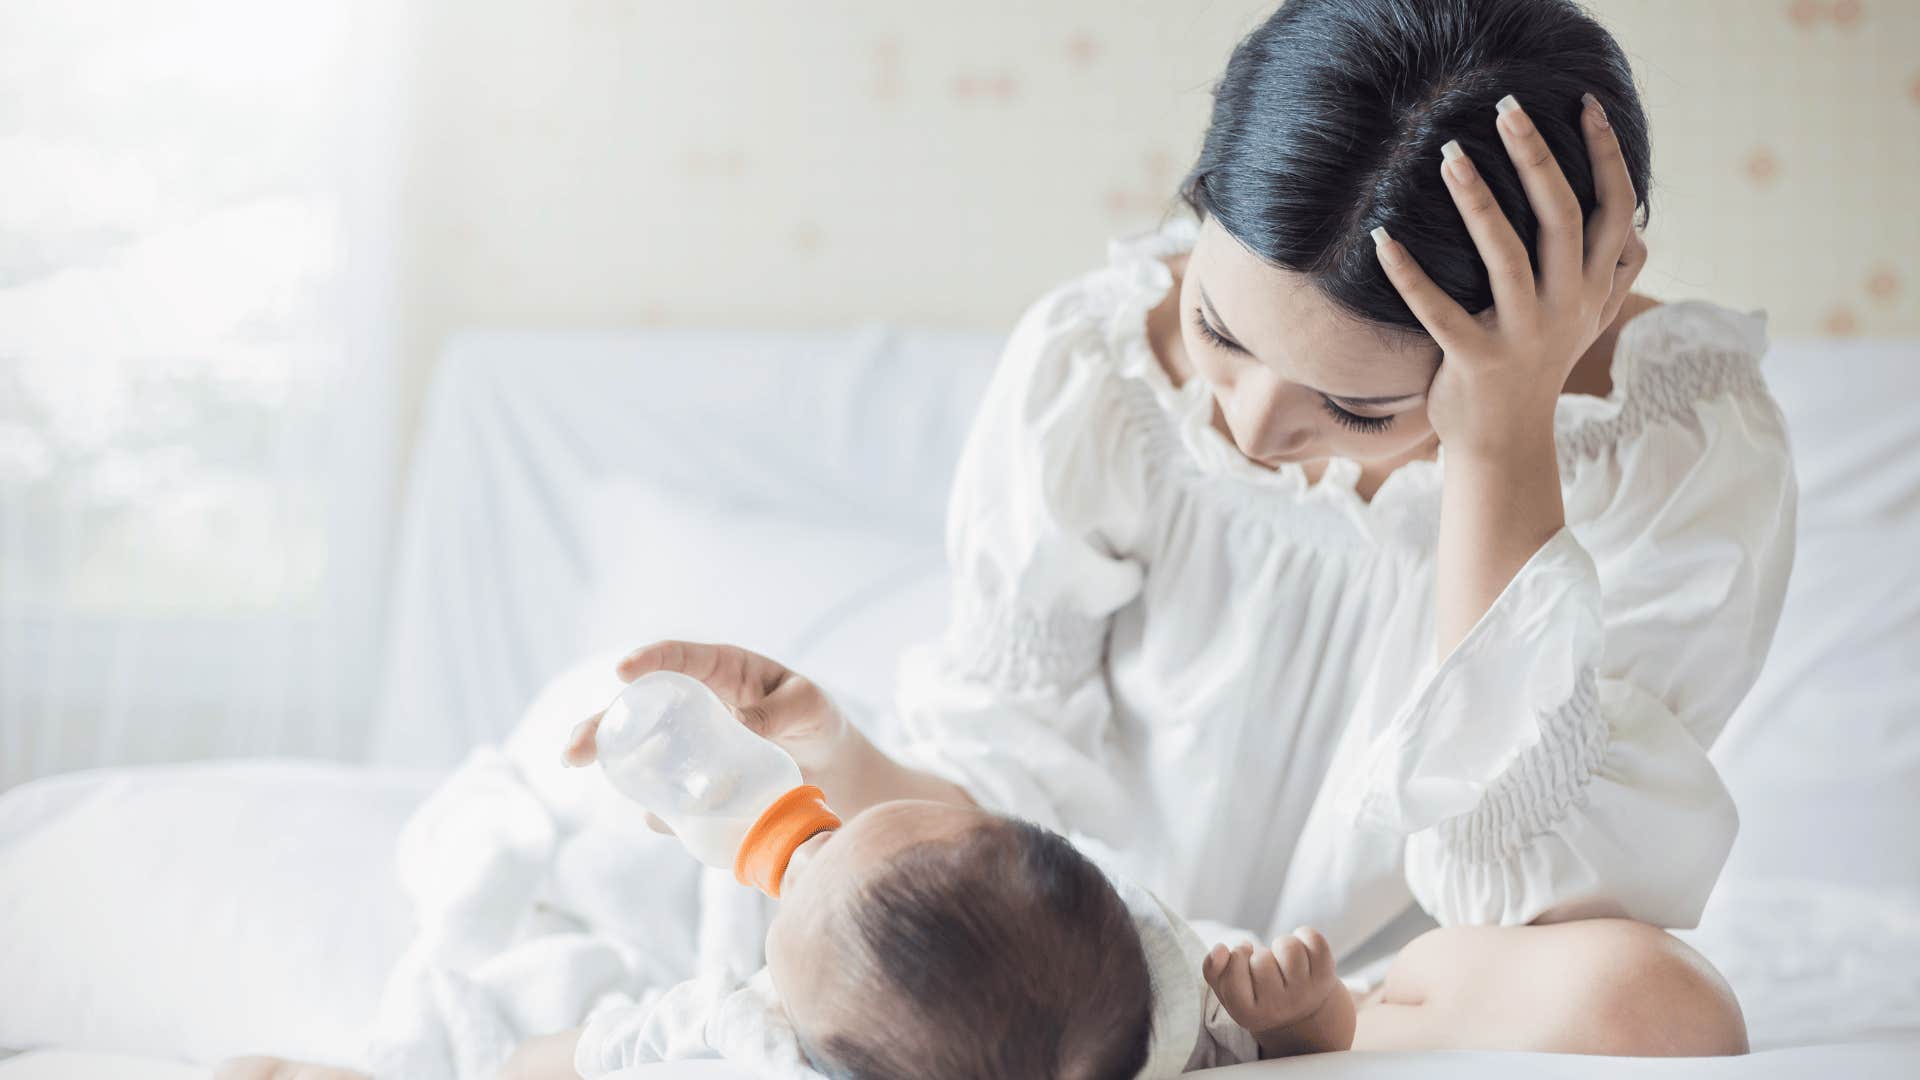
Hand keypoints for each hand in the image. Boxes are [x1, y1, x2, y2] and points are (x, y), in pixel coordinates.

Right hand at [562, 641, 867, 822]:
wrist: (830, 771)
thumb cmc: (816, 721)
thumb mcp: (808, 707)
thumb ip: (777, 712)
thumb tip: (741, 724)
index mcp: (720, 671)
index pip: (678, 660)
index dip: (648, 661)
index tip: (623, 671)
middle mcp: (694, 707)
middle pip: (637, 713)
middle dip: (601, 729)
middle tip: (574, 753)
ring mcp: (689, 750)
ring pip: (640, 759)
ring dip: (622, 775)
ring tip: (621, 787)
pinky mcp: (693, 789)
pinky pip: (667, 801)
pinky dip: (662, 812)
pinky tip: (667, 820)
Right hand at [1203, 928, 1341, 1042]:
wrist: (1303, 1015)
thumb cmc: (1258, 995)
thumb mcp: (1230, 991)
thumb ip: (1213, 971)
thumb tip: (1220, 948)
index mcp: (1248, 1014)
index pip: (1233, 970)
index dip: (1236, 955)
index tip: (1243, 959)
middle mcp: (1278, 1008)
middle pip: (1261, 958)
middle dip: (1260, 954)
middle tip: (1267, 970)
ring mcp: (1305, 993)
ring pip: (1287, 946)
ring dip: (1282, 945)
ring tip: (1284, 962)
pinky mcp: (1326, 977)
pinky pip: (1312, 938)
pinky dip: (1305, 935)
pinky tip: (1304, 954)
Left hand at [1372, 92, 1646, 459]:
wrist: (1507, 443)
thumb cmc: (1538, 367)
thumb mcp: (1587, 321)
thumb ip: (1613, 274)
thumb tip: (1641, 225)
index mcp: (1595, 288)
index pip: (1616, 210)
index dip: (1606, 155)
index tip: (1584, 103)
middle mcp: (1568, 307)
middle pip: (1563, 218)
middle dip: (1537, 158)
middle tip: (1506, 109)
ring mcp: (1524, 335)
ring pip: (1506, 257)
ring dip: (1477, 202)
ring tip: (1448, 155)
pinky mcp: (1477, 362)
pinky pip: (1440, 312)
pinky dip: (1410, 275)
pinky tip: (1383, 240)